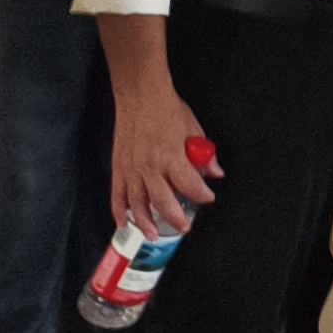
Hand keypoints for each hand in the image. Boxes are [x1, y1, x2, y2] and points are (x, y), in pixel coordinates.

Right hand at [111, 84, 215, 236]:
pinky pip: (117, 195)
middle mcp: (150, 167)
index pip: (189, 185)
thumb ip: (204, 154)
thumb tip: (215, 172)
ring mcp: (131, 169)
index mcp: (171, 156)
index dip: (201, 195)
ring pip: (137, 203)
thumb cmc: (167, 110)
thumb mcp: (194, 130)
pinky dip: (119, 211)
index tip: (208, 198)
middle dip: (175, 217)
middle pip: (163, 201)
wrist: (140, 97)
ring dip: (145, 222)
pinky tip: (124, 222)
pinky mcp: (118, 168)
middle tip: (184, 226)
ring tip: (153, 234)